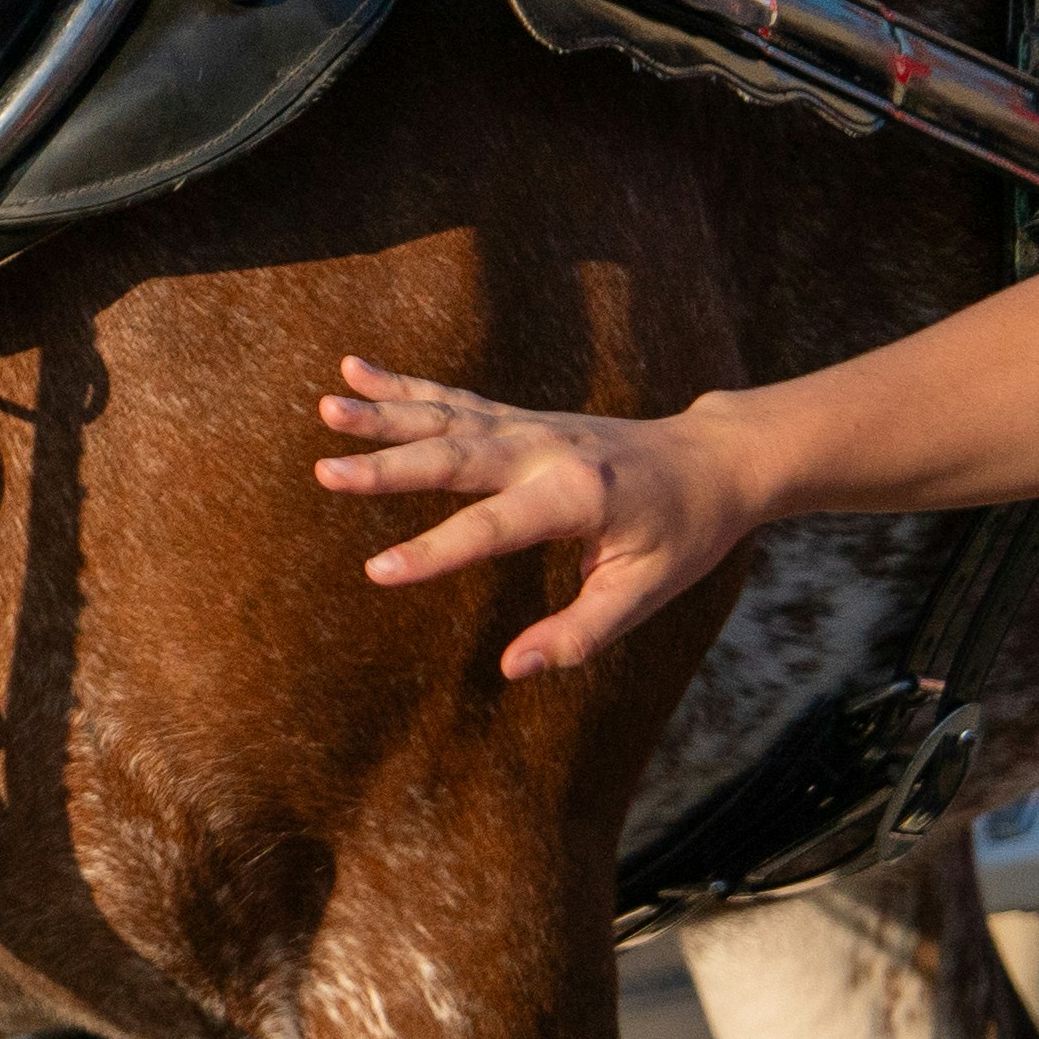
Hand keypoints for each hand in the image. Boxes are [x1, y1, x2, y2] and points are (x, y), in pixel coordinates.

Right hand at [314, 355, 755, 678]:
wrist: (712, 459)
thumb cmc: (682, 535)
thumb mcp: (646, 591)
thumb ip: (579, 631)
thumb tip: (513, 668)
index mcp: (577, 497)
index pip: (491, 529)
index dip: (434, 552)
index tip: (377, 571)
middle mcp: (545, 451)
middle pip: (454, 457)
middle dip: (388, 467)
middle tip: (326, 473)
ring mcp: (529, 426)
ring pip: (445, 418)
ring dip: (383, 413)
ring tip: (326, 406)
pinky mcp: (519, 418)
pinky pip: (453, 400)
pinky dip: (403, 385)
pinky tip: (355, 370)